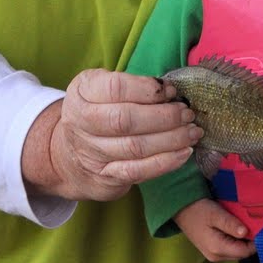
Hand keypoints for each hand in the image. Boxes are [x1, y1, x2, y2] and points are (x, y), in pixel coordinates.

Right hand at [22, 69, 199, 201]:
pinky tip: (184, 153)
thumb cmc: (99, 112)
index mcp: (82, 92)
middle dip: (165, 117)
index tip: (172, 91)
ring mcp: (91, 152)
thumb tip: (172, 93)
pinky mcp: (105, 176)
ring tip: (193, 132)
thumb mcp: (103, 89)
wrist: (69, 155)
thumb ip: (133, 86)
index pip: (116, 88)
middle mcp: (80, 122)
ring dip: (172, 139)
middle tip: (187, 114)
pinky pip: (138, 171)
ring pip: (135, 147)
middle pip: (126, 120)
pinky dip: (166, 162)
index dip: (149, 90)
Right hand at [176, 199, 254, 261]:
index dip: (257, 241)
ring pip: (237, 251)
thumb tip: (245, 233)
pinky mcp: (213, 250)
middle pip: (242, 253)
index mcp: (218, 248)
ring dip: (244, 240)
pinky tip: (238, 228)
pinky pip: (231, 248)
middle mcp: (216, 256)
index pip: (245, 251)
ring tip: (248, 224)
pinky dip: (237, 240)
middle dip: (251, 240)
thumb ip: (230, 224)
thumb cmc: (198, 210)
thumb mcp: (216, 214)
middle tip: (257, 224)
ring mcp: (214, 255)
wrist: (181, 209)